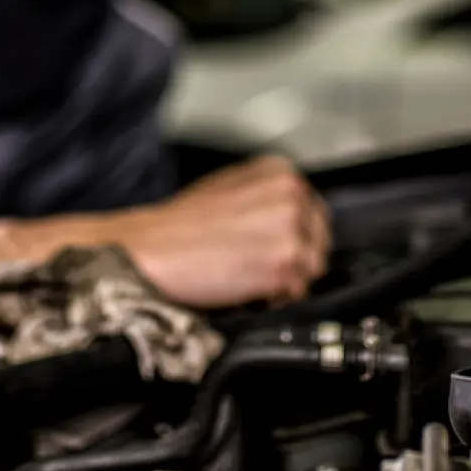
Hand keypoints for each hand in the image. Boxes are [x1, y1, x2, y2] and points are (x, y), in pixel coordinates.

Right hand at [116, 155, 331, 309]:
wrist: (152, 250)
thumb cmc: (181, 224)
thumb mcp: (229, 187)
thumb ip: (267, 196)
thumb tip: (293, 217)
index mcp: (280, 172)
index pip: (313, 211)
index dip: (296, 236)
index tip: (276, 247)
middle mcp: (292, 196)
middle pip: (319, 240)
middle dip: (296, 258)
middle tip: (260, 267)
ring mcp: (291, 230)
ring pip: (312, 268)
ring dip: (288, 280)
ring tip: (251, 278)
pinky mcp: (285, 265)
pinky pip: (298, 292)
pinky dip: (277, 299)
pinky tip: (248, 290)